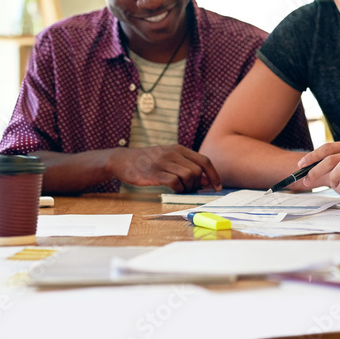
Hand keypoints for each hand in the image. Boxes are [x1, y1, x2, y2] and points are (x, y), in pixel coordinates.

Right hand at [106, 145, 220, 192]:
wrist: (122, 160)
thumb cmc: (147, 161)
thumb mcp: (168, 157)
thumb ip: (185, 166)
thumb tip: (205, 180)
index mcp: (178, 149)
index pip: (204, 160)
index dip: (213, 175)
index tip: (217, 187)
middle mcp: (172, 153)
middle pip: (197, 171)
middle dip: (198, 184)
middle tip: (192, 190)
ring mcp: (163, 163)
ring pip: (188, 176)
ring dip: (188, 187)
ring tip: (182, 190)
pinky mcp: (154, 174)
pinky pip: (174, 182)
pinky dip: (178, 189)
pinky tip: (173, 189)